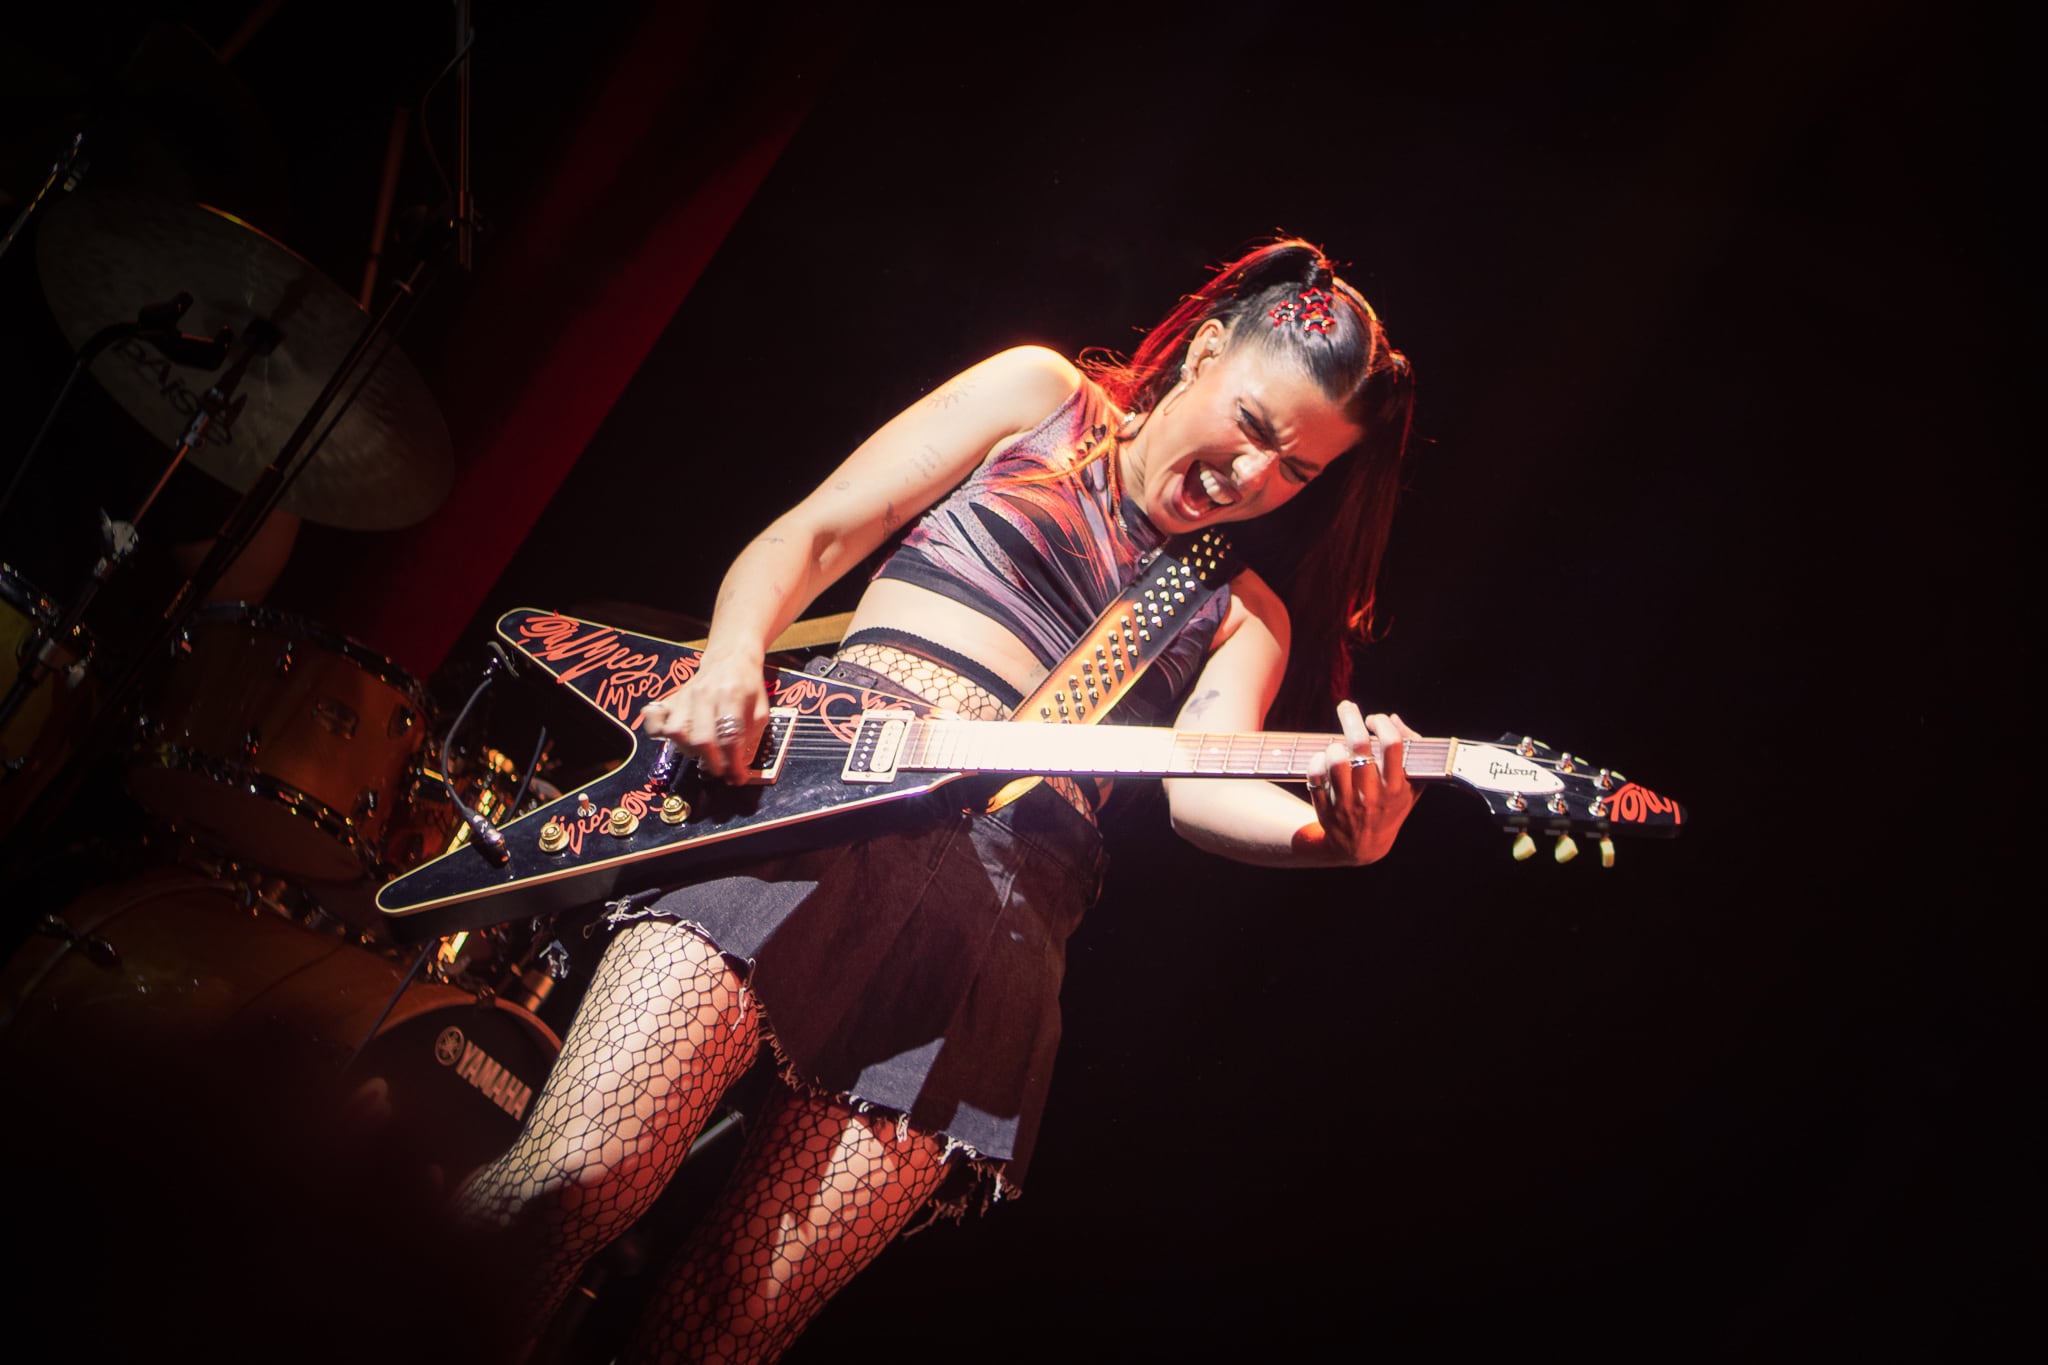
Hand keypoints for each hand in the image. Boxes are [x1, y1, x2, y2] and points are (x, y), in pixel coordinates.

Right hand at [638, 649, 769, 779]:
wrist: (731, 657)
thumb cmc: (748, 687)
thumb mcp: (761, 710)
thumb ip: (751, 738)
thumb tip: (736, 769)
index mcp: (732, 696)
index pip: (729, 738)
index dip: (733, 765)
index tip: (737, 778)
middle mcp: (705, 695)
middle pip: (701, 739)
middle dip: (711, 763)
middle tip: (719, 770)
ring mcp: (684, 695)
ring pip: (676, 732)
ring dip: (689, 750)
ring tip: (701, 752)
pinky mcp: (671, 697)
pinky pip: (652, 717)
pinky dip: (656, 730)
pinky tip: (671, 737)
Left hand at [1303, 701, 1421, 865]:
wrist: (1364, 846)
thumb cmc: (1390, 806)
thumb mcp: (1412, 786)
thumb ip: (1412, 751)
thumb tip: (1393, 718)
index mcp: (1396, 788)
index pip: (1392, 744)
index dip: (1382, 723)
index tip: (1375, 719)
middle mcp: (1372, 795)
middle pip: (1359, 745)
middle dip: (1351, 717)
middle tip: (1346, 706)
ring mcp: (1347, 803)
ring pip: (1334, 758)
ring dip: (1334, 744)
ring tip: (1337, 746)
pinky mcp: (1325, 808)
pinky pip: (1314, 774)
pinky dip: (1317, 760)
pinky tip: (1324, 760)